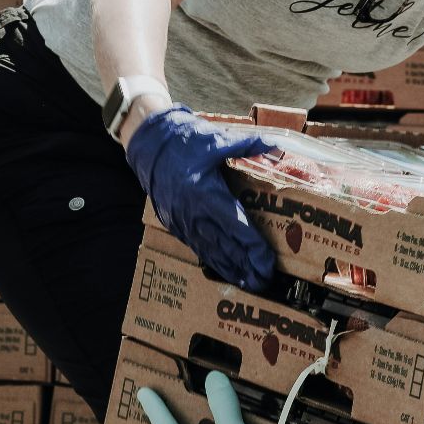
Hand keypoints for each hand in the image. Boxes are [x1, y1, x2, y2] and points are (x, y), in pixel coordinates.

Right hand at [124, 104, 277, 291]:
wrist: (148, 145)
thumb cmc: (183, 142)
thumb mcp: (216, 140)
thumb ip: (247, 146)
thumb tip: (275, 146)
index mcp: (207, 194)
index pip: (237, 227)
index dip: (254, 248)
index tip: (268, 263)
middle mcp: (195, 214)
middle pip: (226, 247)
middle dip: (247, 267)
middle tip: (265, 282)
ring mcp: (183, 222)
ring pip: (211, 252)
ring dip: (232, 270)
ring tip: (250, 284)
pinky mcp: (176, 225)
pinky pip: (198, 248)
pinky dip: (214, 262)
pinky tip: (226, 271)